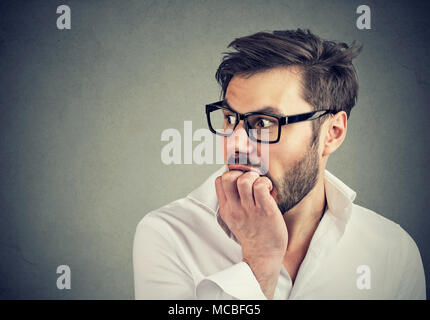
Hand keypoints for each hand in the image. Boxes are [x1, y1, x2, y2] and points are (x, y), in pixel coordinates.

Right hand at [215, 170, 287, 298]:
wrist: (264, 254)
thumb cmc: (252, 233)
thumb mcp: (234, 218)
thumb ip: (232, 202)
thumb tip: (236, 180)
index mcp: (227, 209)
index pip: (219, 181)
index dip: (231, 175)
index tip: (242, 181)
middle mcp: (236, 209)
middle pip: (228, 177)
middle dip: (240, 173)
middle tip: (251, 181)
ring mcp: (250, 210)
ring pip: (244, 180)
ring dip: (254, 177)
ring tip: (261, 185)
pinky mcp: (265, 211)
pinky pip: (261, 187)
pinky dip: (265, 183)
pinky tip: (269, 190)